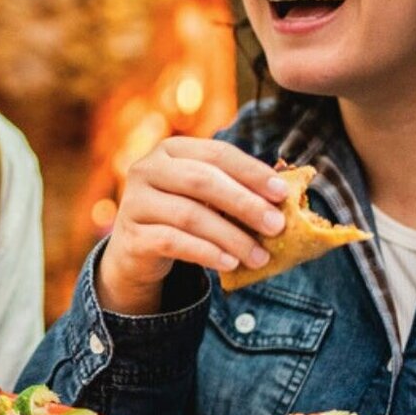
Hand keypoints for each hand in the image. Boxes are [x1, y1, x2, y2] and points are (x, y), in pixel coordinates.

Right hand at [97, 138, 290, 314]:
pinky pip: (173, 243)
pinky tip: (230, 264)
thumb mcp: (204, 197)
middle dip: (245, 204)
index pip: (217, 154)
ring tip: (259, 256)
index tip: (282, 194)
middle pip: (202, 181)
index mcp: (171, 150)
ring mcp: (134, 202)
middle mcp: (147, 169)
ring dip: (231, 237)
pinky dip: (206, 253)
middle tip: (276, 226)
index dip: (252, 172)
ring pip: (189, 215)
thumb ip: (234, 190)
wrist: (136, 251)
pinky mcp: (131, 236)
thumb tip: (284, 199)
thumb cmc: (180, 216)